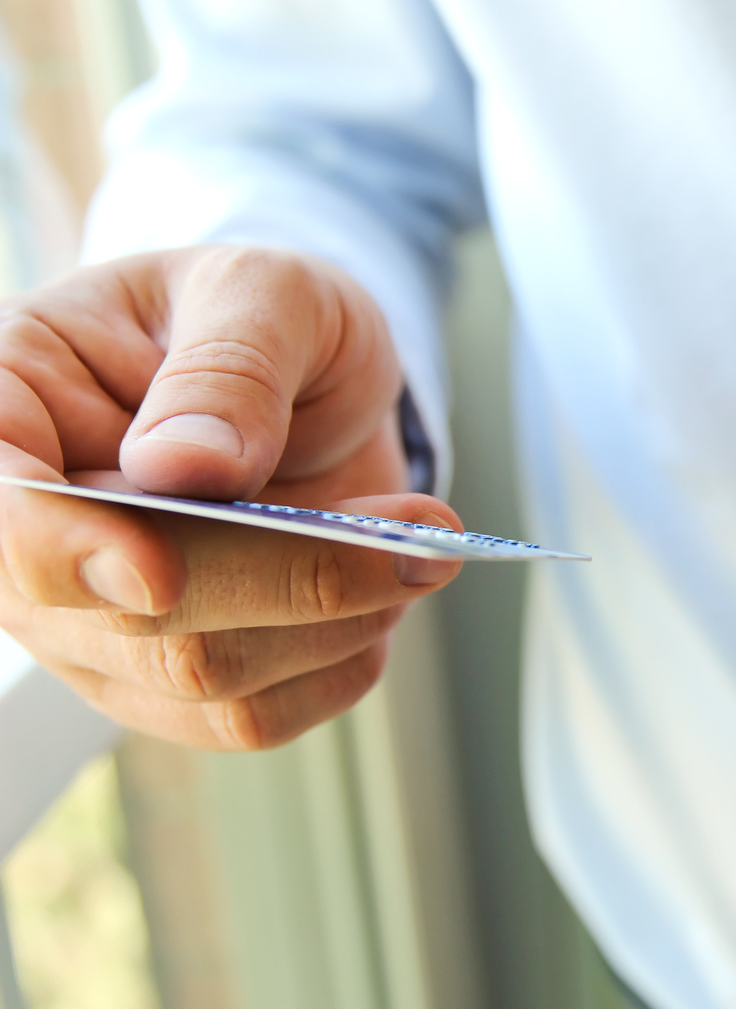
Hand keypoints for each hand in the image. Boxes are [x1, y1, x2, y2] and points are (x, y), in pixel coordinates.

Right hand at [0, 246, 460, 749]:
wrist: (316, 378)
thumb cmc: (268, 319)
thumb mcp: (266, 292)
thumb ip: (228, 364)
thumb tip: (181, 463)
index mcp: (10, 404)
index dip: (57, 550)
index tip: (153, 572)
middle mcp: (33, 530)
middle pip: (124, 616)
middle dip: (286, 581)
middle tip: (420, 536)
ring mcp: (91, 619)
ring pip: (197, 678)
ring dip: (333, 622)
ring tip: (421, 546)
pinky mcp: (167, 678)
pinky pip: (248, 717)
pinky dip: (339, 663)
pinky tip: (383, 595)